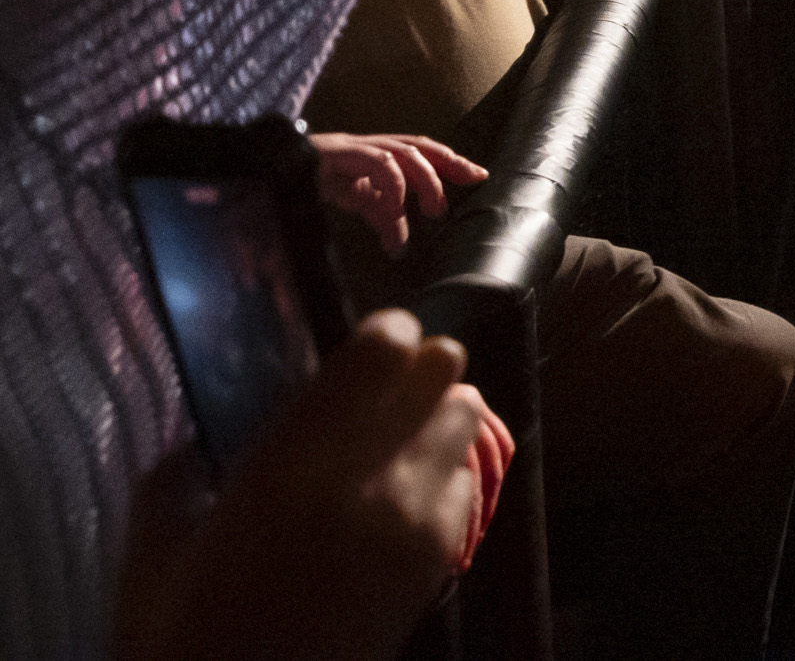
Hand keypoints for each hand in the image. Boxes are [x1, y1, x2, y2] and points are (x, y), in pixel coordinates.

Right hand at [113, 308, 500, 660]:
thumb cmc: (186, 637)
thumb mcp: (156, 556)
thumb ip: (174, 483)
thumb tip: (193, 444)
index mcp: (291, 465)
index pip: (381, 350)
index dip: (383, 333)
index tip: (364, 347)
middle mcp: (368, 479)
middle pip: (444, 368)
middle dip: (420, 367)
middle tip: (384, 391)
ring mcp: (414, 519)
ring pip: (468, 416)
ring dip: (440, 415)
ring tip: (399, 440)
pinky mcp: (440, 558)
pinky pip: (469, 479)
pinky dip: (448, 472)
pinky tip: (408, 496)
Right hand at [307, 135, 485, 258]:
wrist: (272, 170)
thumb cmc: (317, 182)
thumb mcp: (358, 202)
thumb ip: (382, 218)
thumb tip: (400, 247)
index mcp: (381, 152)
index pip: (424, 150)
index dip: (453, 161)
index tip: (480, 176)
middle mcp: (372, 145)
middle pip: (420, 146)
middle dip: (446, 168)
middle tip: (453, 202)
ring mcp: (355, 146)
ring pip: (404, 154)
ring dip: (424, 181)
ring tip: (433, 210)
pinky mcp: (338, 152)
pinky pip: (376, 164)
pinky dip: (392, 185)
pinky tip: (394, 207)